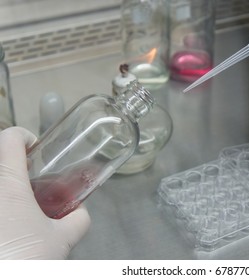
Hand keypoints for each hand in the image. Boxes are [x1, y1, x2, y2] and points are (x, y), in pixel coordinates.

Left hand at [0, 127, 89, 258]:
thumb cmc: (26, 259)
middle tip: (31, 177)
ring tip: (22, 202)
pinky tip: (11, 222)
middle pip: (0, 157)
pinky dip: (5, 203)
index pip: (10, 138)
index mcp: (9, 184)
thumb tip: (82, 211)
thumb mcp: (63, 239)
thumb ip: (79, 219)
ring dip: (9, 183)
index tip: (36, 148)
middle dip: (16, 163)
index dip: (24, 136)